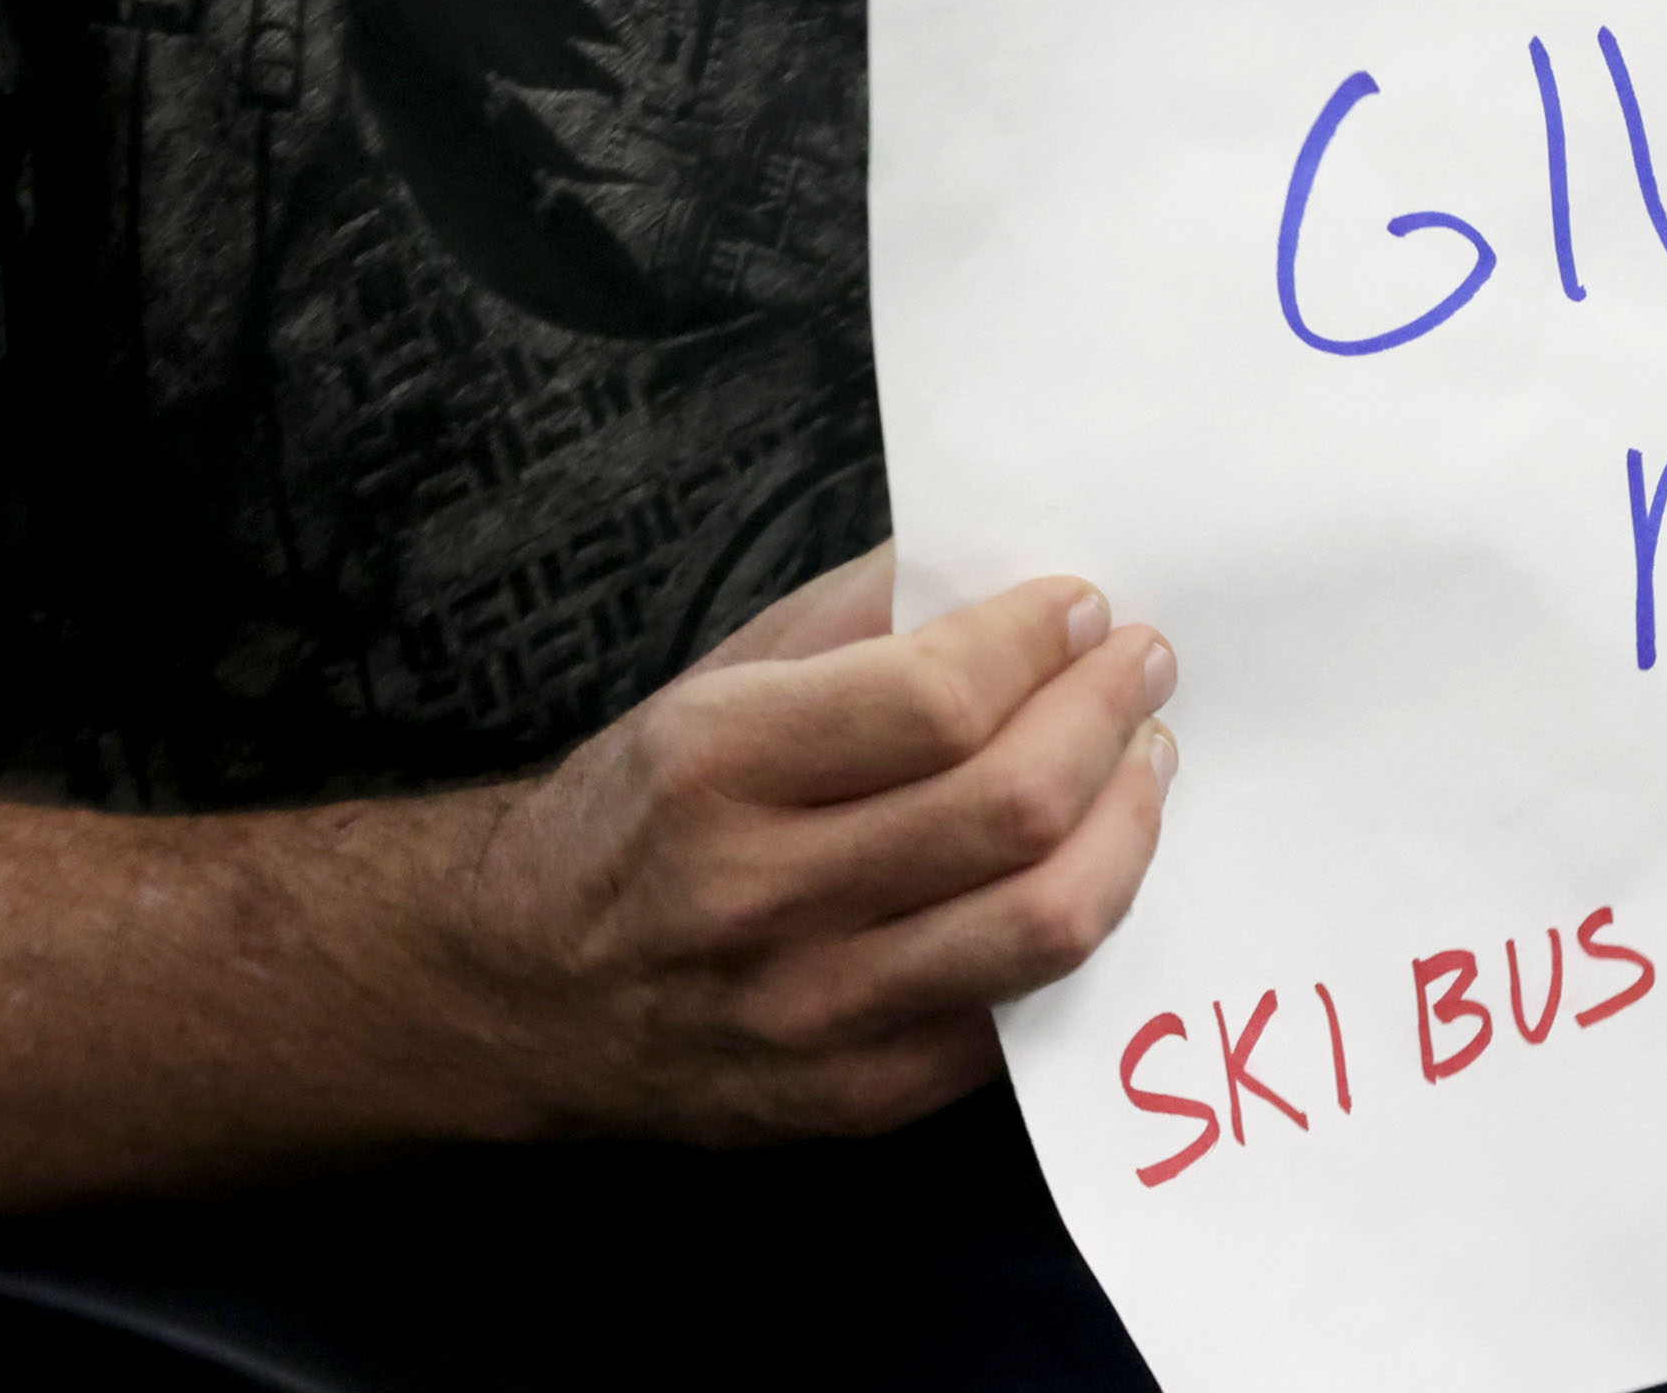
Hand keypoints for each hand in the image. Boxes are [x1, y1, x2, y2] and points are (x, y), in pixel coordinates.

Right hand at [463, 544, 1177, 1142]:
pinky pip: (1021, 1015)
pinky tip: (1086, 865)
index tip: (1086, 608)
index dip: (1039, 643)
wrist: (522, 991)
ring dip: (1129, 826)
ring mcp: (811, 1013)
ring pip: (1043, 923)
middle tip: (1143, 673)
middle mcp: (757, 896)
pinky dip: (1078, 927)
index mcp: (712, 766)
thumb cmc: (642, 810)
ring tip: (1143, 765)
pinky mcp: (856, 1098)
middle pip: (1011, 808)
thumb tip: (1007, 567)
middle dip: (1108, 720)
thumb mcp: (717, 680)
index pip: (938, 699)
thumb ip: (858, 615)